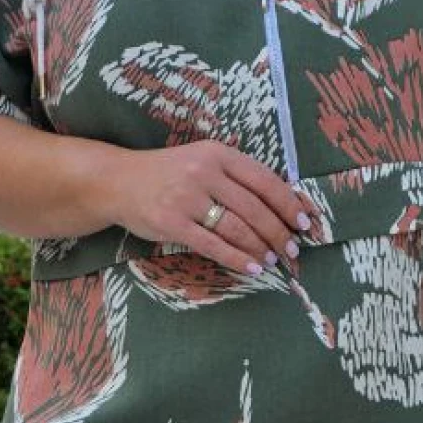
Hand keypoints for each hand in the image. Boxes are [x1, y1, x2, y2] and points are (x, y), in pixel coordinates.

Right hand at [108, 142, 310, 276]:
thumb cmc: (169, 174)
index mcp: (217, 153)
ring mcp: (187, 198)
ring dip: (260, 247)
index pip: (264, 180)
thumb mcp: (203, 162)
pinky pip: (213, 245)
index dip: (288, 203)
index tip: (303, 222)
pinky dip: (237, 259)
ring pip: (237, 228)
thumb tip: (281, 203)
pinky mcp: (172, 223)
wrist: (119, 182)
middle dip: (278, 232)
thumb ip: (236, 178)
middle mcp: (204, 172)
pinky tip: (253, 268)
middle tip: (291, 249)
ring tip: (273, 260)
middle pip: (254, 207)